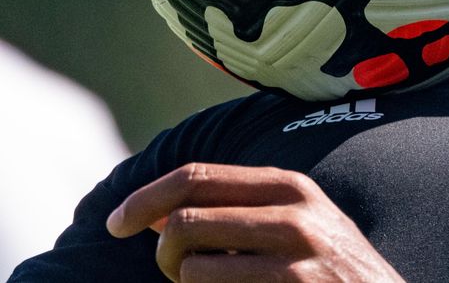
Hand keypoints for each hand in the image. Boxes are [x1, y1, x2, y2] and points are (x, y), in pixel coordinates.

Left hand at [106, 162, 405, 281]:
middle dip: (161, 251)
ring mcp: (297, 255)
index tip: (116, 223)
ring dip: (185, 282)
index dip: (145, 197)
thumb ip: (238, 210)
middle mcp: (294, 212)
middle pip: (185, 218)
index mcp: (290, 186)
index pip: (197, 176)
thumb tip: (154, 212)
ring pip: (191, 264)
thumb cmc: (331, 271)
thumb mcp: (297, 225)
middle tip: (173, 272)